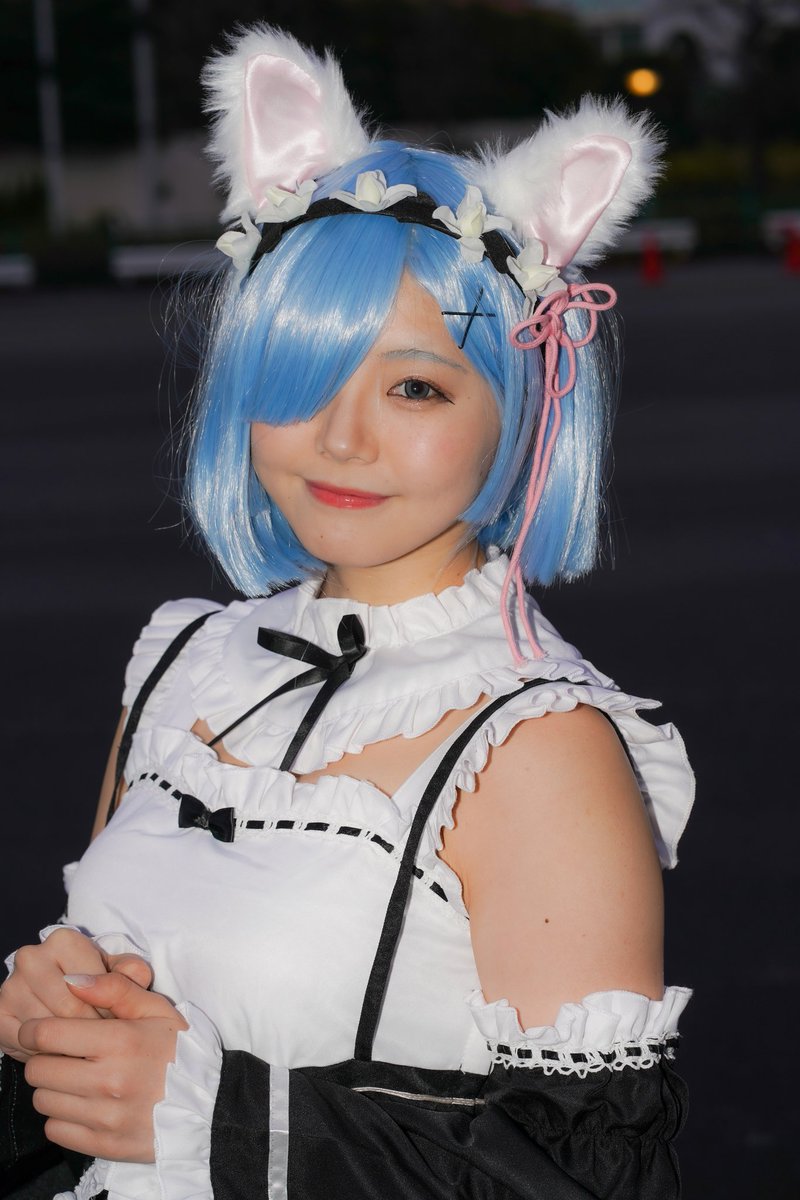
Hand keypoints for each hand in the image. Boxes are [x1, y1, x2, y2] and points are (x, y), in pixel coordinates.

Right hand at [0, 930, 152, 1061]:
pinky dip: (46, 1051)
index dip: (106, 1009)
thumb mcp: (121, 974)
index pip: (89, 984)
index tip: (114, 1020)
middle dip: (89, 1029)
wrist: (62, 1001)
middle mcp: (31, 957)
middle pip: (67, 1007)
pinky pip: (24, 1042)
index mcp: (63, 940)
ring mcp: (11, 985)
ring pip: (46, 1027)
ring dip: (69, 1044)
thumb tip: (135, 975)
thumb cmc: (98, 985)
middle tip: (101, 1039)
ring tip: (84, 1045)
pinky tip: (61, 1050)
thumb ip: (132, 972)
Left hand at [20, 972, 187, 1162]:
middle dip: (45, 1058)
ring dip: (53, 1088)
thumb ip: (114, 989)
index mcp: (120, 1041)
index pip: (48, 1035)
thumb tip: (72, 980)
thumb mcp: (157, 1009)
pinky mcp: (105, 1145)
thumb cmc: (180, 1049)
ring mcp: (106, 1117)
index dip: (35, 1030)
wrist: (210, 1102)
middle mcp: (109, 1081)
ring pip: (44, 1101)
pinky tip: (84, 1105)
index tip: (40, 1030)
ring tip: (76, 1079)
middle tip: (64, 1055)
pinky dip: (63, 1117)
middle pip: (39, 1070)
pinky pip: (56, 1130)